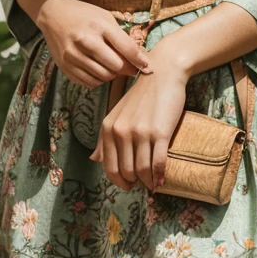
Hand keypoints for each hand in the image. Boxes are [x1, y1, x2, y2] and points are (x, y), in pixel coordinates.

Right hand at [36, 0, 151, 87]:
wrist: (54, 14)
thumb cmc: (85, 15)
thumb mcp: (106, 18)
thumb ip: (122, 38)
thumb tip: (142, 59)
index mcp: (99, 25)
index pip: (127, 48)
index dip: (140, 60)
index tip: (147, 66)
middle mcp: (85, 41)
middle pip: (116, 66)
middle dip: (126, 68)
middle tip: (128, 66)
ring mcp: (72, 55)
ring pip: (103, 77)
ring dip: (112, 75)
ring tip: (111, 65)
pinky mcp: (64, 66)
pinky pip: (89, 82)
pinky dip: (98, 80)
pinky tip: (98, 69)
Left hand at [88, 49, 190, 191]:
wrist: (163, 73)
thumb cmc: (142, 95)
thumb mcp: (117, 114)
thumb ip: (105, 138)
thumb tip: (93, 160)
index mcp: (108, 128)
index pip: (109, 167)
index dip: (119, 181)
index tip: (129, 184)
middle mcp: (121, 131)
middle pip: (126, 172)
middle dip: (135, 183)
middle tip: (143, 185)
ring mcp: (140, 132)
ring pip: (142, 170)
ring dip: (148, 182)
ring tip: (153, 183)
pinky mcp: (160, 132)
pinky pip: (158, 162)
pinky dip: (160, 175)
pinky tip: (162, 178)